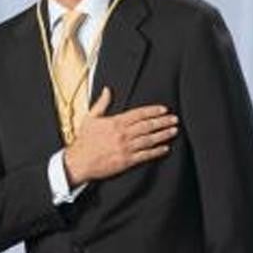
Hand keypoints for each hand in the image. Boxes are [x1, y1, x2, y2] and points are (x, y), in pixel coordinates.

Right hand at [62, 87, 179, 185]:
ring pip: (149, 139)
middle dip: (163, 122)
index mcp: (115, 122)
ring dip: (163, 135)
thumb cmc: (83, 141)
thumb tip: (107, 90)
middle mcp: (122, 134)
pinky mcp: (126, 161)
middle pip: (147, 126)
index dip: (153, 111)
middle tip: (174, 119)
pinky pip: (145, 155)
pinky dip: (156, 151)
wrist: (78, 162)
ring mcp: (125, 148)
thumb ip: (101, 103)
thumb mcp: (90, 118)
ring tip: (173, 131)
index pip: (139, 114)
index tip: (163, 109)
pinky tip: (165, 148)